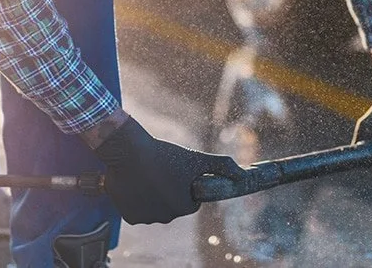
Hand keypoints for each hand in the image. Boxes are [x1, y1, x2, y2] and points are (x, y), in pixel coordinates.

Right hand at [92, 116, 242, 223]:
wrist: (127, 152)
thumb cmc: (163, 155)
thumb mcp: (195, 158)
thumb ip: (221, 166)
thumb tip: (243, 175)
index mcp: (184, 206)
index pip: (191, 201)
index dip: (186, 186)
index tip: (178, 172)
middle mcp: (166, 217)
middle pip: (173, 206)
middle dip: (170, 191)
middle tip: (162, 171)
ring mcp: (147, 219)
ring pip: (154, 208)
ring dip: (153, 196)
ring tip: (147, 175)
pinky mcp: (130, 217)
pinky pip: (137, 210)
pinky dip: (137, 200)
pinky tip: (135, 183)